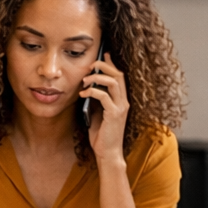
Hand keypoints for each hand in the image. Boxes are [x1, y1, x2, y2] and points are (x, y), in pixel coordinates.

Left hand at [82, 52, 128, 166]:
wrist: (107, 153)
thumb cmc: (102, 136)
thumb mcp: (98, 114)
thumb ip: (97, 101)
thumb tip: (89, 88)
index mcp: (121, 101)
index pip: (119, 77)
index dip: (112, 64)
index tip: (104, 55)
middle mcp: (124, 102)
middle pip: (118, 75)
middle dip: (104, 66)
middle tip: (91, 64)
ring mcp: (121, 108)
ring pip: (113, 82)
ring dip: (97, 77)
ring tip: (85, 79)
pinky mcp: (114, 114)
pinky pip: (104, 96)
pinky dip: (92, 91)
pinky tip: (83, 93)